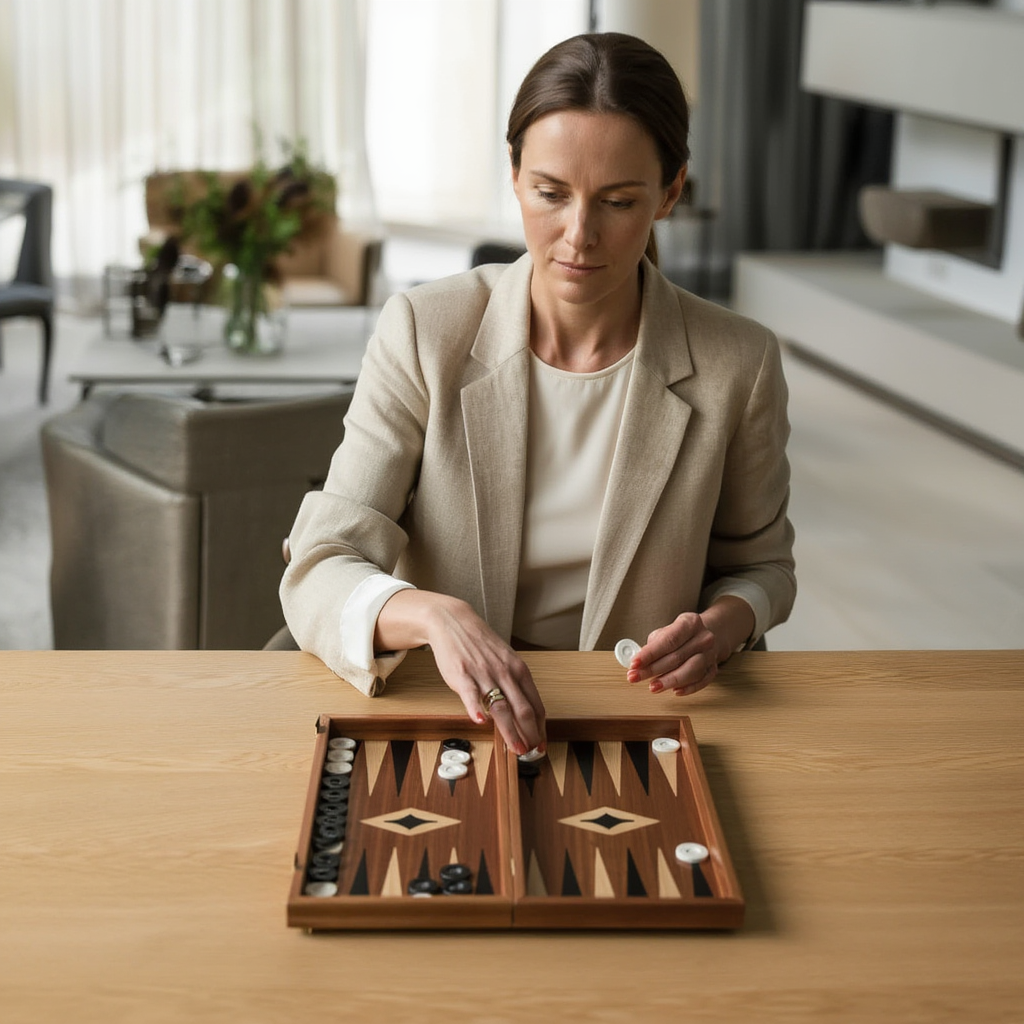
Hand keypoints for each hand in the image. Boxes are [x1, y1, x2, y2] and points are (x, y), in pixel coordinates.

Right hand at [375, 590, 545, 754]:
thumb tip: (523, 711)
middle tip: (532, 752)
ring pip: (501, 707)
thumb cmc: (480, 644)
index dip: (540, 727)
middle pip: (523, 709)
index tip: (541, 744)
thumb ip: (514, 683)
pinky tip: (480, 722)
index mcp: (519, 670)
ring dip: (510, 731)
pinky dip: (475, 709)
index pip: (535, 704)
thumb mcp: (505, 660)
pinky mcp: (462, 675)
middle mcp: (505, 673)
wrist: (454, 622)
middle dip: (530, 734)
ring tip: (515, 748)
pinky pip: (470, 694)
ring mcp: (484, 674)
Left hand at [625, 597, 755, 696]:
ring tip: (653, 687)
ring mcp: (711, 654)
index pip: (668, 640)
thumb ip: (652, 646)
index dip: (650, 654)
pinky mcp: (713, 669)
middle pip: (676, 657)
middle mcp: (704, 638)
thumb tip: (637, 663)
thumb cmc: (680, 636)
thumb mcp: (665, 633)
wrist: (706, 636)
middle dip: (652, 670)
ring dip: (669, 681)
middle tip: (634, 677)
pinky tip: (675, 691)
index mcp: (690, 623)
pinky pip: (702, 681)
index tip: (634, 664)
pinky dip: (688, 688)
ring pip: (691, 671)